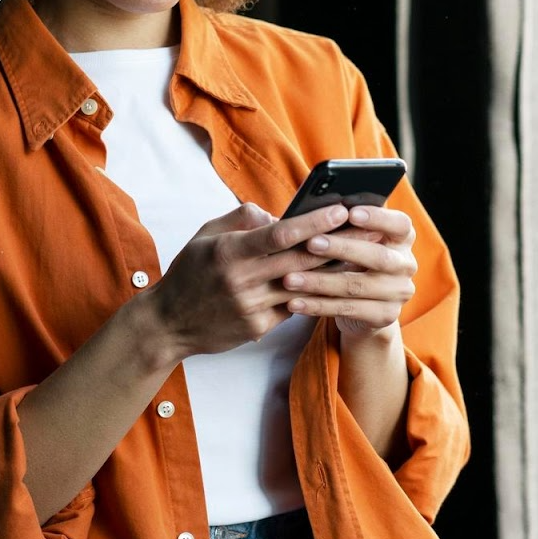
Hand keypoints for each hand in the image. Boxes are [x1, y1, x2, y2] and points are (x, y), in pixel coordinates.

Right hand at [139, 202, 348, 360]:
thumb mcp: (206, 235)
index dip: (313, 222)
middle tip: (369, 229)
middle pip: (300, 259)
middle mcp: (242, 280)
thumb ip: (241, 219)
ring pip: (303, 285)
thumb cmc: (189, 271)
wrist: (168, 323)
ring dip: (334, 270)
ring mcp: (252, 307)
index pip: (280, 234)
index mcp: (229, 252)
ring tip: (363, 255)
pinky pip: (293, 306)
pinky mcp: (258, 328)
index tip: (341, 210)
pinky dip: (314, 293)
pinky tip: (336, 282)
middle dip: (337, 242)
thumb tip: (276, 216)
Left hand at [278, 205, 417, 337]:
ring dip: (320, 282)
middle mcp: (406, 265)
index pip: (401, 224)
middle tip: (310, 243)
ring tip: (289, 279)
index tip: (350, 212)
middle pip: (378, 257)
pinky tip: (294, 302)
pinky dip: (317, 306)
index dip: (378, 218)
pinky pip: (347, 310)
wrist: (365, 307)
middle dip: (342, 249)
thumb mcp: (354, 240)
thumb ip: (344, 225)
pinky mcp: (385, 316)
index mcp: (402, 238)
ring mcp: (398, 293)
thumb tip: (314, 209)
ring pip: (357, 286)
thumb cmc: (352, 259)